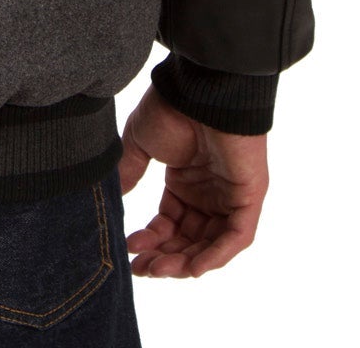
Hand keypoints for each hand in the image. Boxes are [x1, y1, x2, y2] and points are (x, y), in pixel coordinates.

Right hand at [118, 85, 268, 277]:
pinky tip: (191, 266)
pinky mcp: (248, 198)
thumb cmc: (171, 109)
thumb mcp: (140, 144)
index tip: (129, 249)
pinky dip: (215, 255)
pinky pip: (235, 237)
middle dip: (165, 257)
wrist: (200, 91)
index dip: (150, 240)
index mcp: (185, 182)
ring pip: (211, 244)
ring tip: (159, 268)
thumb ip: (129, 172)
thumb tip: (111, 200)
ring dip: (186, 261)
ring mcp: (230, 197)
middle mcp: (208, 194)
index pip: (169, 223)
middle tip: (142, 268)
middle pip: (188, 239)